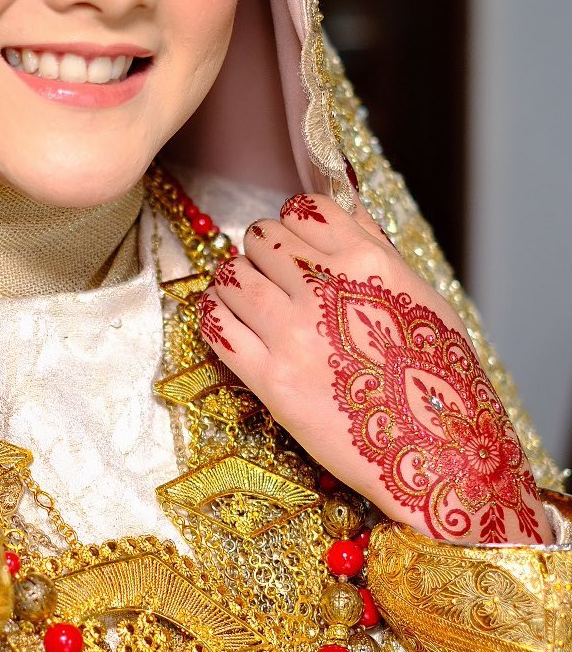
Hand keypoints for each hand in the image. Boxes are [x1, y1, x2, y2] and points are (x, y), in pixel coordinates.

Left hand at [198, 192, 549, 546]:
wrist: (437, 448)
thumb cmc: (437, 373)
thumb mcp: (418, 293)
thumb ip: (374, 244)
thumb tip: (344, 203)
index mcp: (365, 261)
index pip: (302, 209)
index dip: (293, 224)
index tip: (295, 244)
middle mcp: (325, 288)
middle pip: (259, 238)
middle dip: (260, 251)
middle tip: (269, 275)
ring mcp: (292, 333)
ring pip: (230, 275)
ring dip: (234, 282)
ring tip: (246, 299)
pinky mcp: (270, 379)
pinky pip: (216, 325)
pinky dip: (213, 315)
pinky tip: (226, 321)